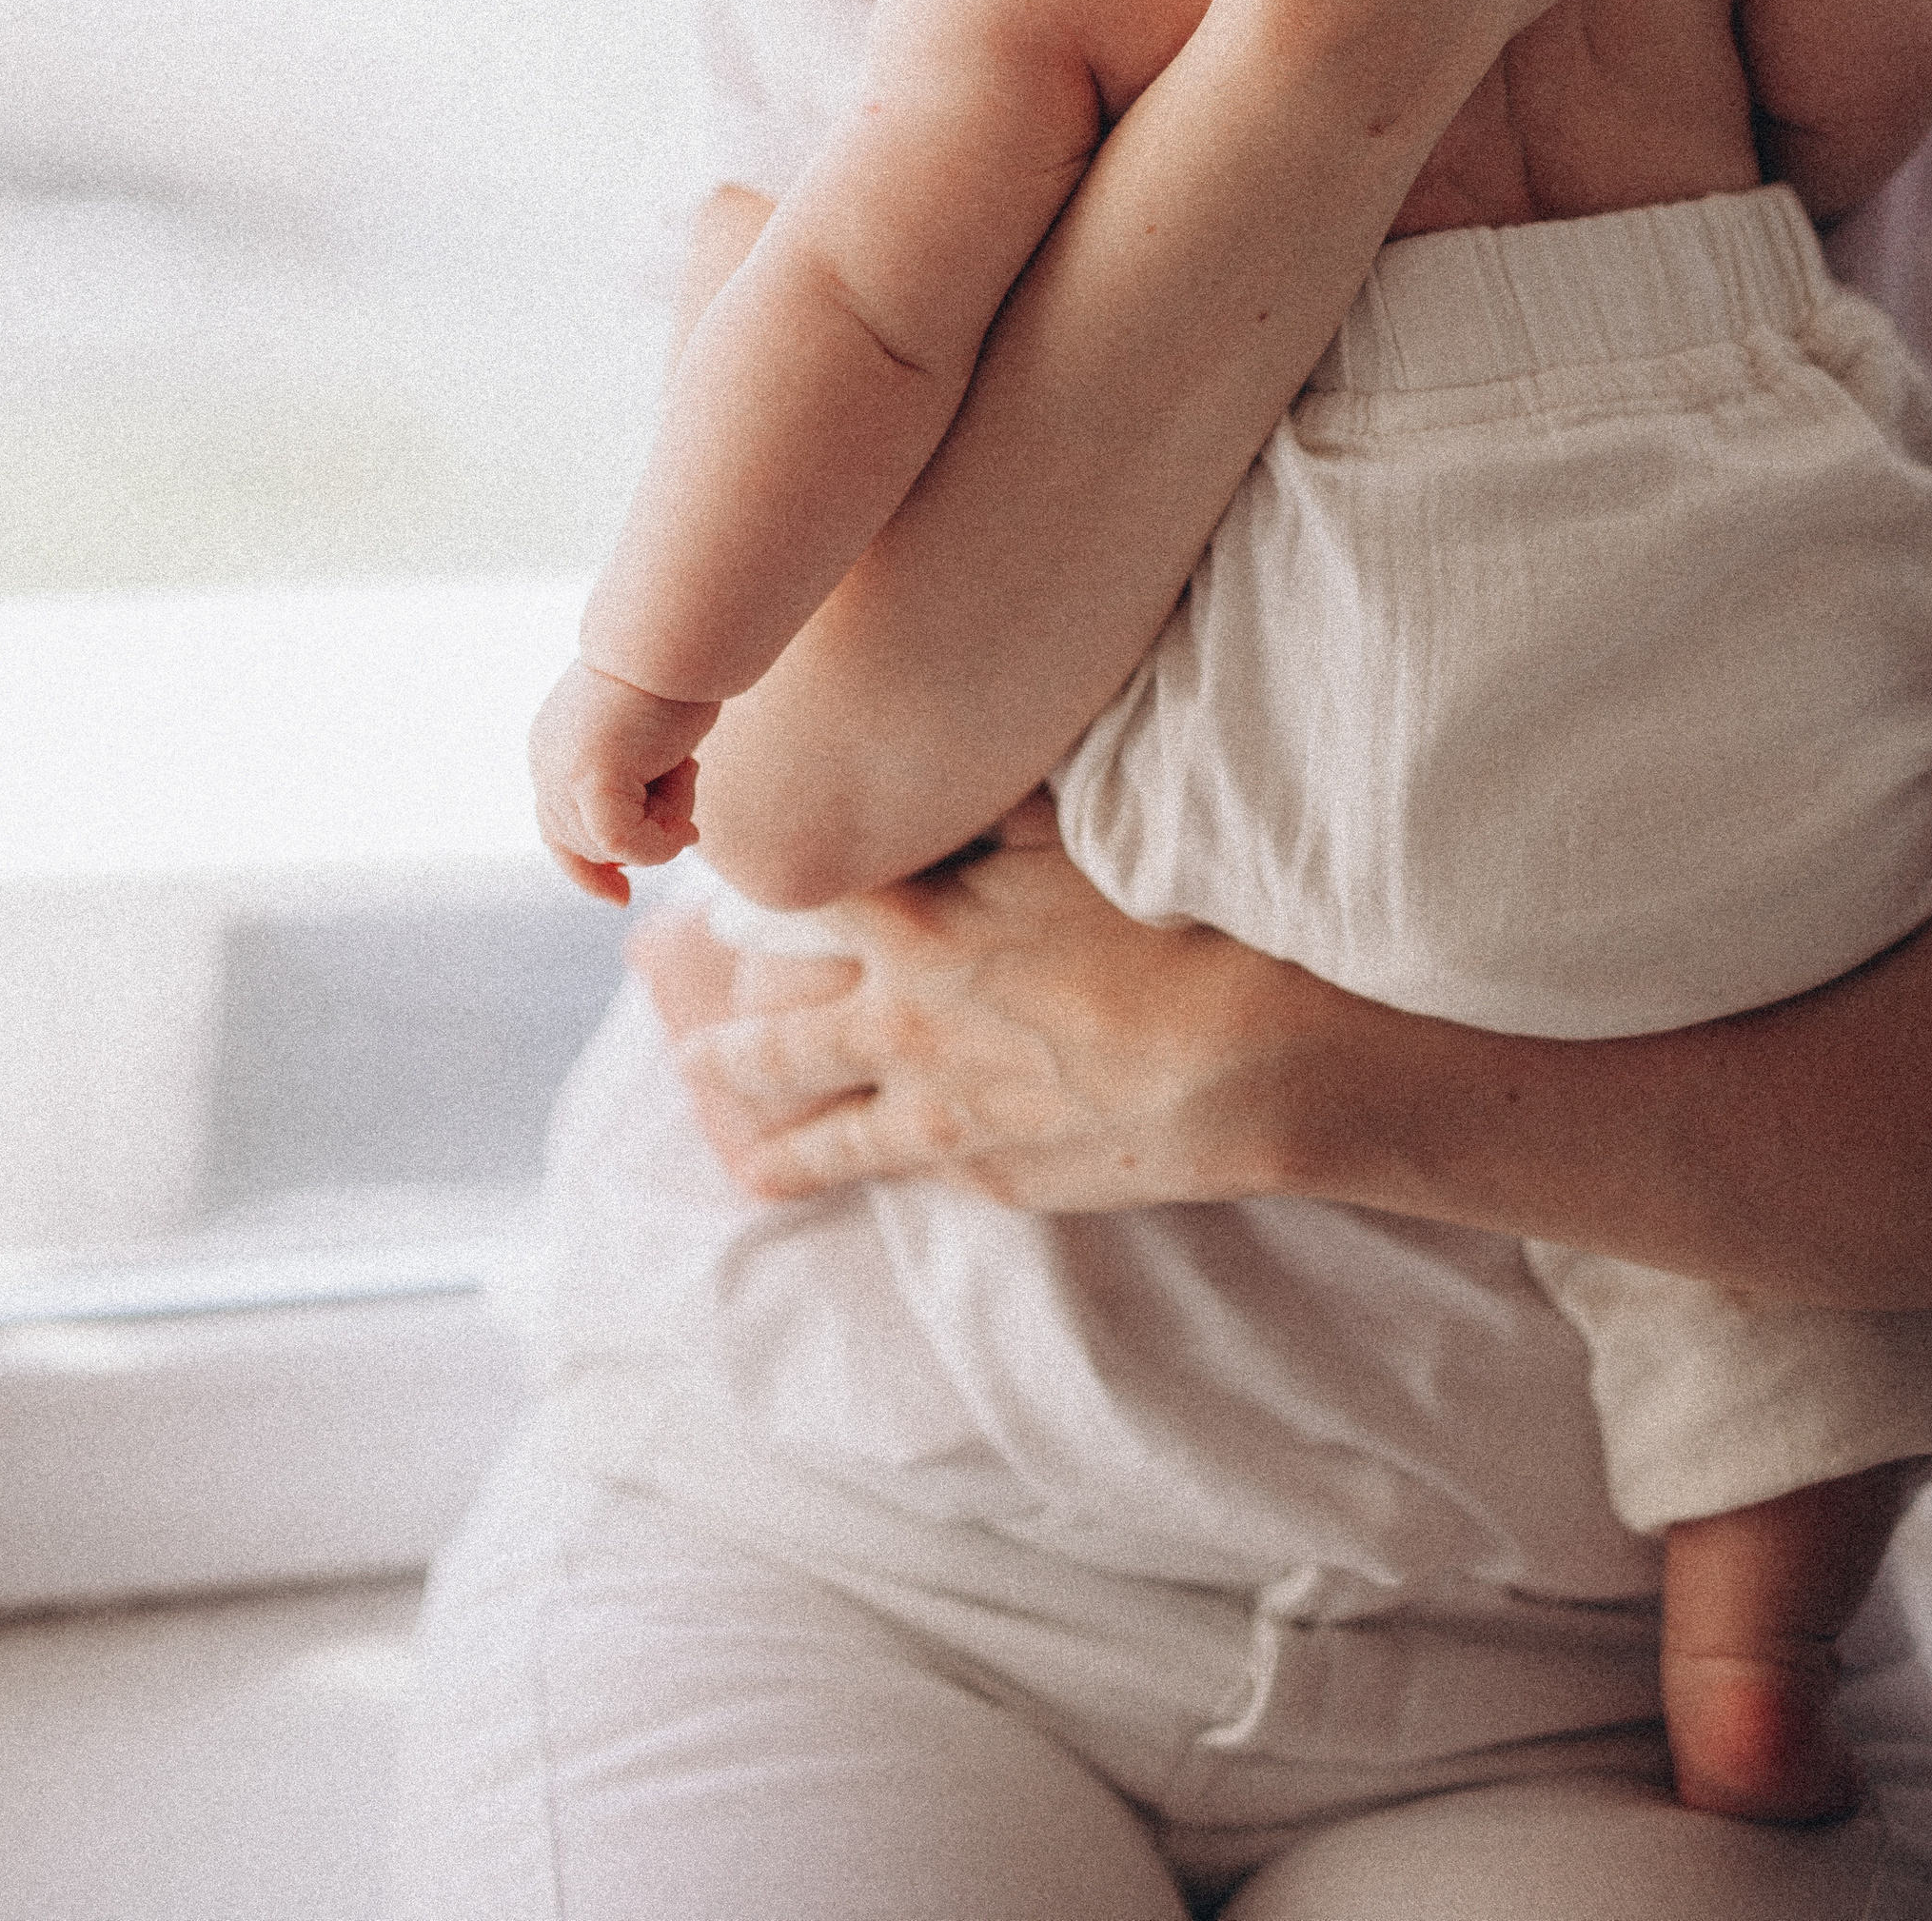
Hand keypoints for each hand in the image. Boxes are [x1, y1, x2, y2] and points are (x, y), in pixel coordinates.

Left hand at [530, 656, 716, 905]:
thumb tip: (632, 848)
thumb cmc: (676, 680)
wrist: (679, 637)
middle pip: (587, 844)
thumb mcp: (645, 743)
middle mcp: (546, 762)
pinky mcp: (588, 777)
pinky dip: (658, 844)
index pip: (555, 830)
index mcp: (552, 749)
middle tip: (688, 819)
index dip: (586, 869)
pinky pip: (622, 843)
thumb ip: (630, 785)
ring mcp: (561, 770)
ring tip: (687, 780)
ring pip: (609, 846)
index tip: (620, 896)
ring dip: (662, 827)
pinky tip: (687, 827)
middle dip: (645, 837)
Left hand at [629, 792, 1369, 1206]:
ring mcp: (943, 1112)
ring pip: (825, 1130)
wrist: (1248, 1059)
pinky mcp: (991, 1176)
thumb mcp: (1076, 829)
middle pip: (782, 1037)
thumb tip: (955, 754)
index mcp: (915, 928)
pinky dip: (855, 1171)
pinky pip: (902, 1170)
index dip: (754, 896)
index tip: (715, 893)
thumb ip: (996, 804)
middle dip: (725, 1041)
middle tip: (683, 1044)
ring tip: (731, 1144)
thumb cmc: (1170, 922)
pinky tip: (834, 1176)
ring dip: (768, 1130)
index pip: (800, 907)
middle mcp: (905, 1025)